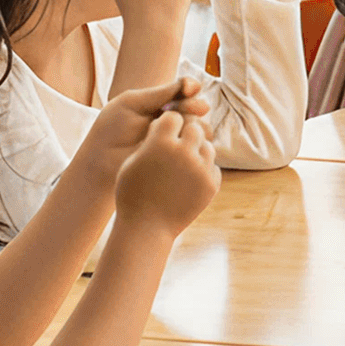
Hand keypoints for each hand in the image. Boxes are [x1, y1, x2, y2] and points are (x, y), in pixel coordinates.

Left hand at [73, 76, 210, 191]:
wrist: (101, 165)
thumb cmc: (111, 131)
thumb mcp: (133, 103)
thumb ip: (162, 92)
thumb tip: (195, 85)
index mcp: (157, 104)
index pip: (181, 92)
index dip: (189, 89)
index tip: (191, 89)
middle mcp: (168, 121)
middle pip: (193, 108)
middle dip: (195, 106)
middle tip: (198, 109)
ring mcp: (173, 140)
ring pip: (198, 127)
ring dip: (197, 125)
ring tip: (186, 129)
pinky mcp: (176, 159)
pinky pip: (195, 147)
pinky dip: (198, 142)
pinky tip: (189, 143)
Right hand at [113, 107, 219, 237]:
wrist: (146, 228)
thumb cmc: (133, 193)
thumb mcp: (132, 162)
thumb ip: (151, 139)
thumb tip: (167, 119)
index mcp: (161, 143)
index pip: (174, 117)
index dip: (168, 125)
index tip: (164, 134)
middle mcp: (184, 152)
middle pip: (195, 127)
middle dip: (187, 135)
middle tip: (178, 145)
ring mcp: (201, 168)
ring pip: (207, 146)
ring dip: (197, 152)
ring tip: (182, 166)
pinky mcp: (212, 183)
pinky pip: (212, 166)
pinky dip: (203, 171)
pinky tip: (188, 181)